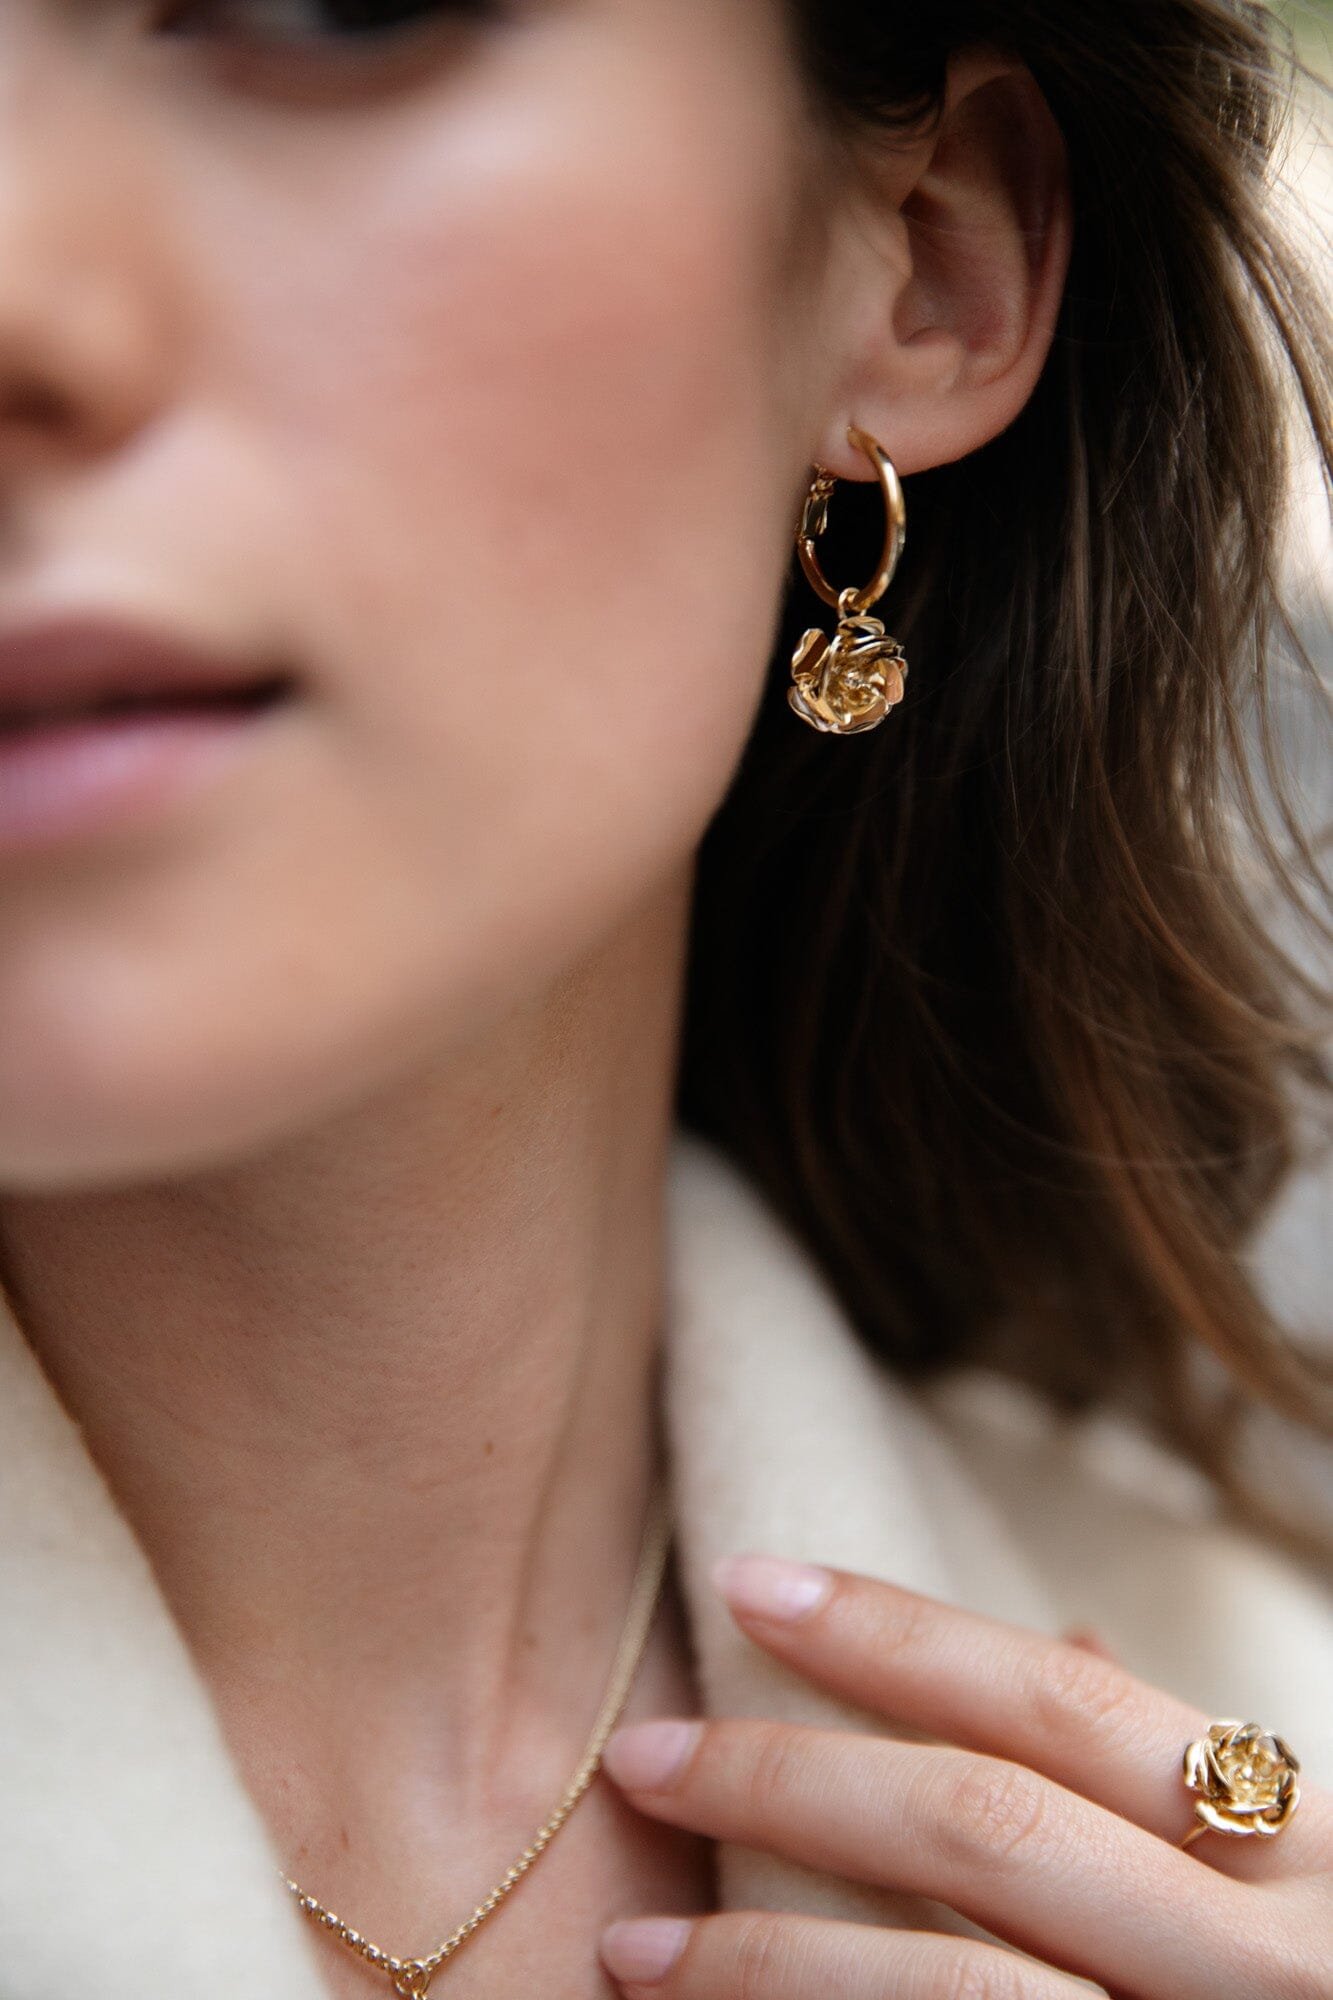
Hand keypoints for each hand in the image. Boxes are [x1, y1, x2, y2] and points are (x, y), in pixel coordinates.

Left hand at [597, 1556, 1330, 1999]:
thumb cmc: (1307, 1980)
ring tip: (632, 1944)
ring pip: (948, 1991)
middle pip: (982, 1829)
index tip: (748, 1582)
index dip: (895, 1633)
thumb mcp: (1291, 1876)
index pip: (1058, 1704)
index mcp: (1294, 1850)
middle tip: (640, 1756)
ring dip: (761, 1961)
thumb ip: (1171, 1778)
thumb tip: (1070, 1638)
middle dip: (788, 1782)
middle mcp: (1261, 1960)